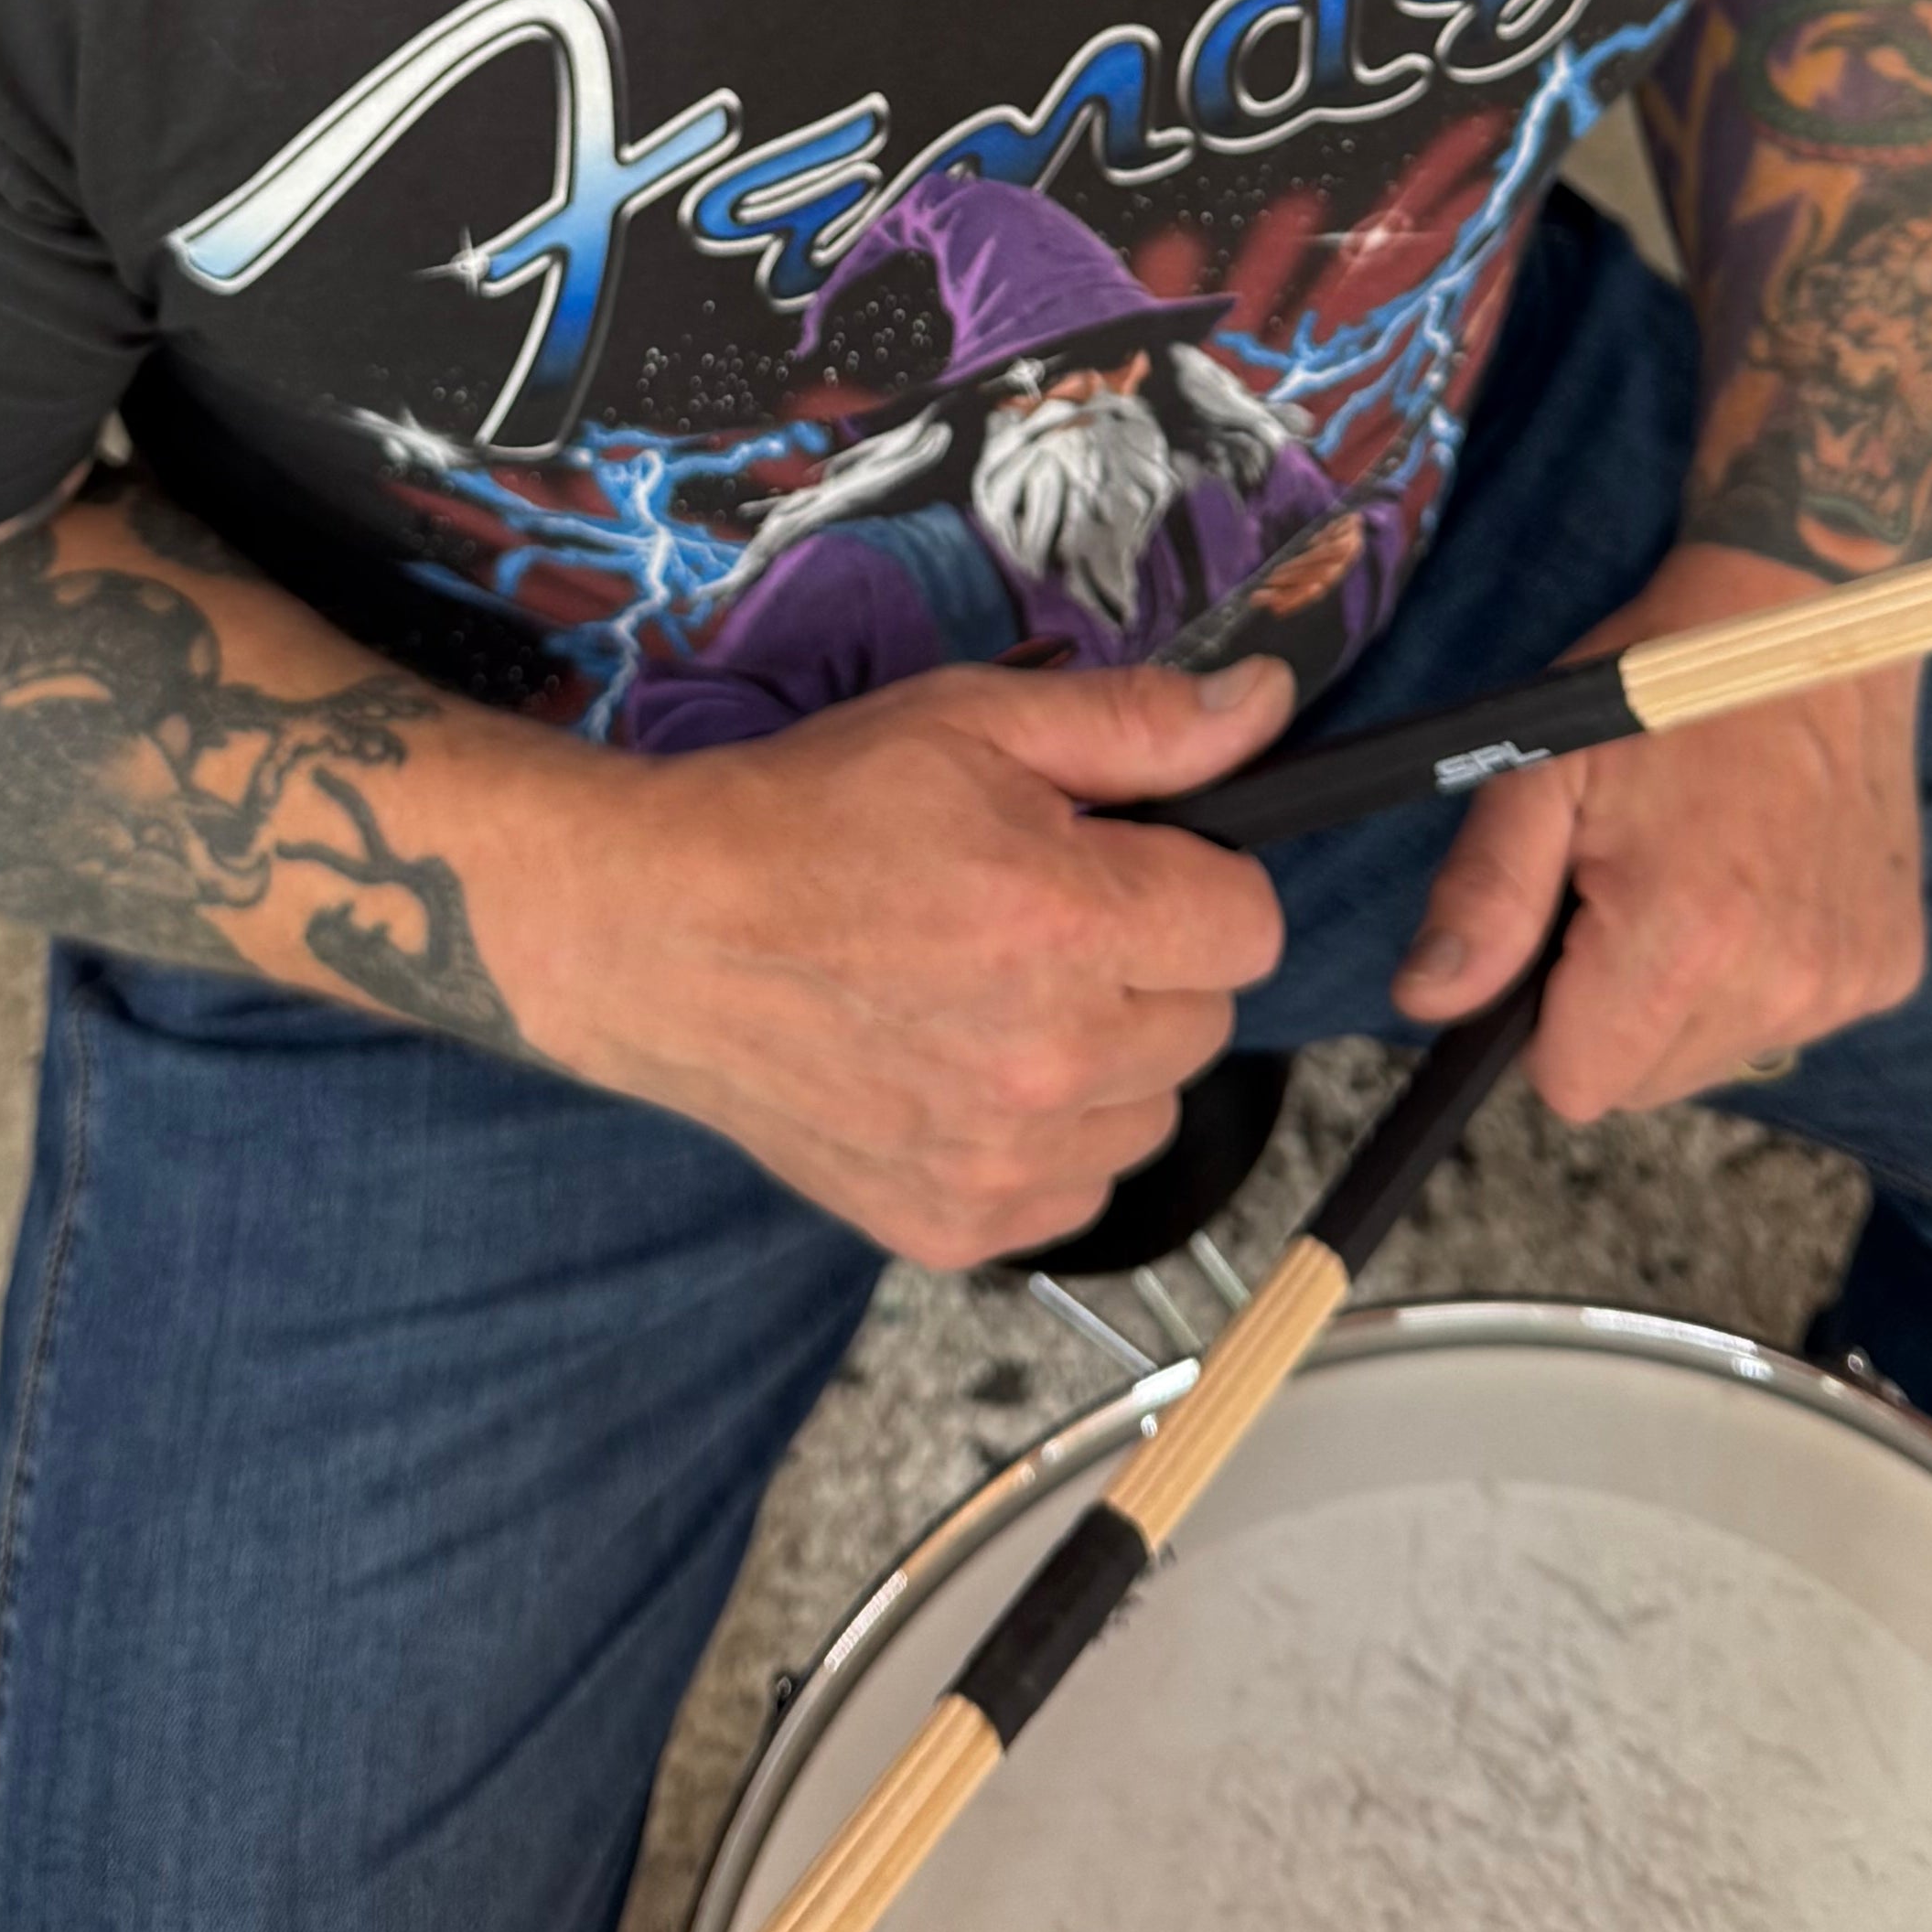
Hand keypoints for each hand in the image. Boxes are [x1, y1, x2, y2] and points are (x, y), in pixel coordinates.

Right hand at [543, 659, 1291, 1269]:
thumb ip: (1140, 724)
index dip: (1195, 881)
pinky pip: (1070, 1192)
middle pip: (1204, 1022)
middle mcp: (1050, 1060)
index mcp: (1070, 923)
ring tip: (995, 997)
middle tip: (1038, 921)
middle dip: (1147, 965)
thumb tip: (1269, 705)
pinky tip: (959, 1071)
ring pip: (1145, 1116)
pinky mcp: (953, 1225)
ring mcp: (1001, 1161)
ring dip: (1103, 1062)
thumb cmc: (813, 814)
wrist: (662, 934)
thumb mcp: (973, 721)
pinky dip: (1039, 1142)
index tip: (1124, 863)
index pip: (1249, 927)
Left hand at [1390, 547, 1923, 1119]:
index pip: (1577, 1085)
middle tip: (1627, 887)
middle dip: (1613, 1010)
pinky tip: (1761, 882)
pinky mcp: (1890, 969)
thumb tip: (1425, 1001)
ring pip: (1715, 1057)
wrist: (1810, 619)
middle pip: (1644, 1082)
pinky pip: (1788, 1022)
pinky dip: (1760, 976)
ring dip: (1687, 998)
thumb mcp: (1540, 767)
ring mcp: (1846, 983)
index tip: (1560, 932)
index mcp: (1684, 942)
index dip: (1543, 1021)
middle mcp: (1781, 984)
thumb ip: (1483, 895)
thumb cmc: (1660, 685)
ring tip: (1696, 877)